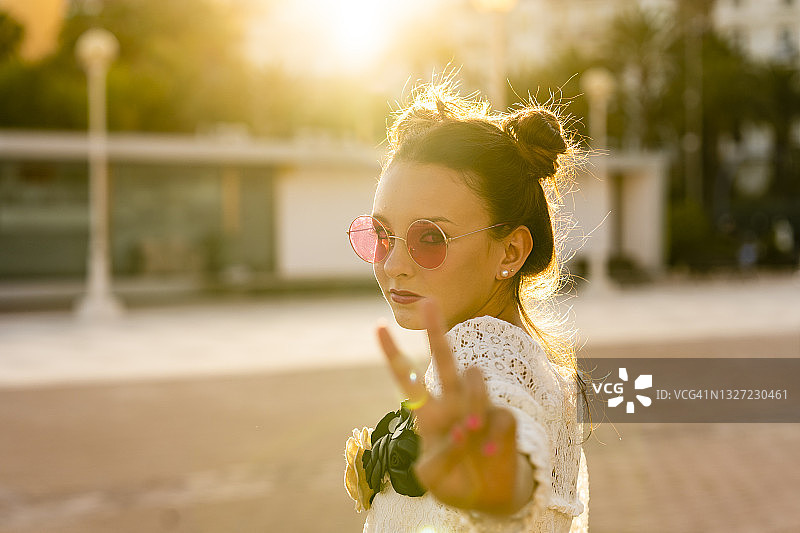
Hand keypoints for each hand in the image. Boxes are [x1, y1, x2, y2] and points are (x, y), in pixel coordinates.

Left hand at [376, 299, 535, 514]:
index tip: (379, 326)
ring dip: (471, 400)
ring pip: (474, 376)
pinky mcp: (503, 418)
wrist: (489, 497)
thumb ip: (436, 459)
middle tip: (428, 302)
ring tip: (468, 431)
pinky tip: (488, 452)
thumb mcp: (433, 478)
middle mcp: (452, 403)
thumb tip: (460, 432)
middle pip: (444, 359)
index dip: (393, 353)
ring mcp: (479, 407)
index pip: (407, 378)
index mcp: (428, 413)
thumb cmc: (455, 482)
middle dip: (436, 331)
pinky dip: (491, 435)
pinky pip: (498, 414)